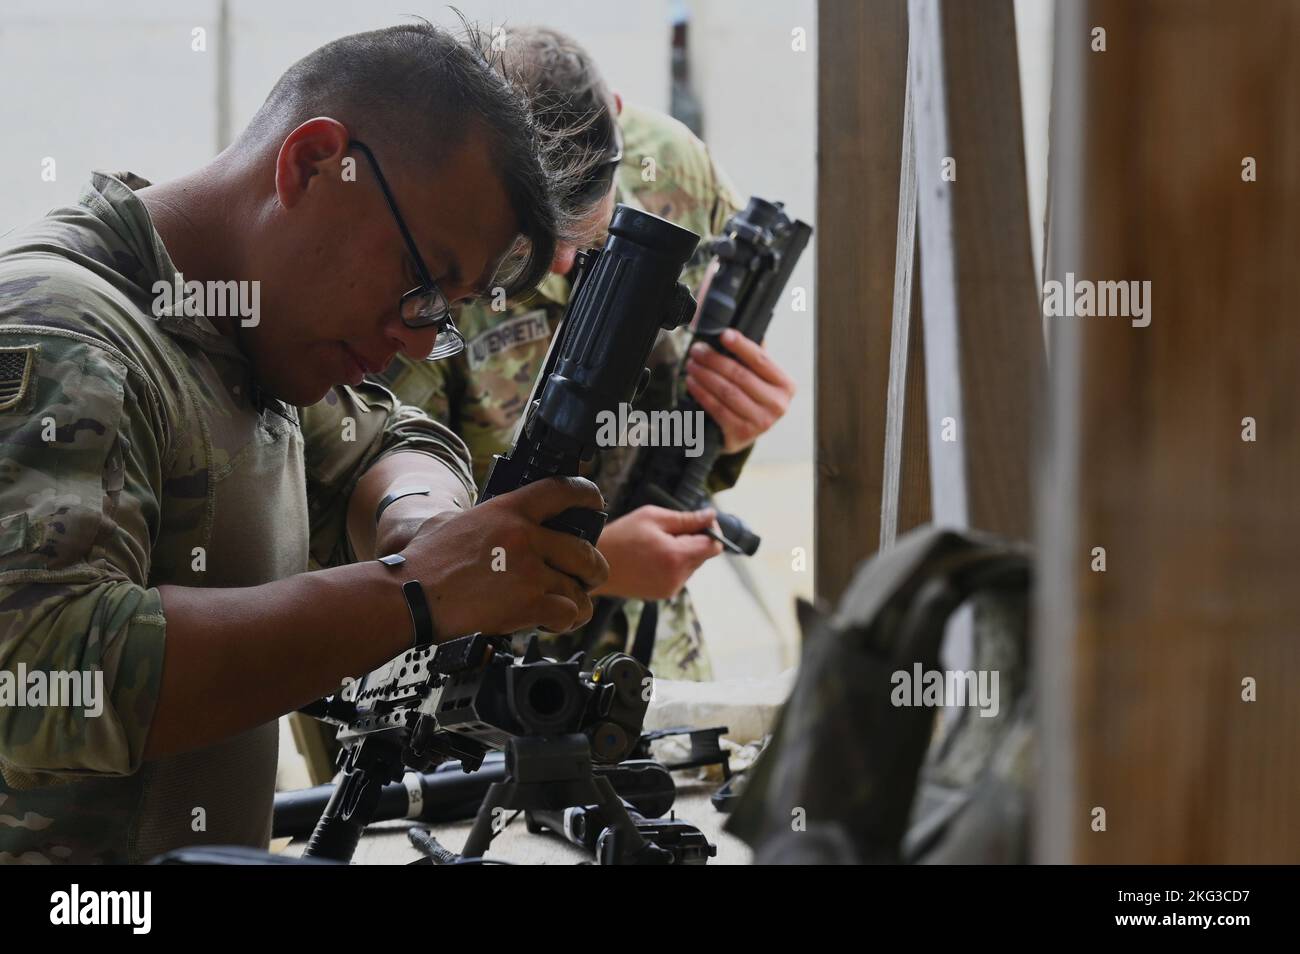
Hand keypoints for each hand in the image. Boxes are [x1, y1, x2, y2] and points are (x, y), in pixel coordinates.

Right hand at [397, 477, 608, 637]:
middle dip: (593, 569)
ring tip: (568, 608)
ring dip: (578, 602)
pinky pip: (568, 613)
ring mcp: (529, 571)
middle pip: (584, 551)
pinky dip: (564, 621)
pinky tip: (551, 622)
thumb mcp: (453, 521)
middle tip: (590, 576)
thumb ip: (485, 518)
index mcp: (507, 510)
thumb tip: (498, 522)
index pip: (561, 491)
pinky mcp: (528, 604)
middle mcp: (524, 536)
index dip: (586, 495)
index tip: (595, 502)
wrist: (408, 597)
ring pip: (579, 588)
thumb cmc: (422, 563)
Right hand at [594, 505, 723, 600]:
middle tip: (669, 531)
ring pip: (692, 565)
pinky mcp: (662, 594)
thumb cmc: (620, 537)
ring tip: (656, 545)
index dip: (712, 531)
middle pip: (704, 556)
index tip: (701, 521)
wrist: (594, 565)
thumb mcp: (653, 517)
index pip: (714, 546)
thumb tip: (711, 515)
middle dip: (694, 540)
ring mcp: (670, 589)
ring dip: (682, 552)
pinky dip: (672, 564)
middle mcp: (677, 577)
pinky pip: (679, 575)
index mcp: (676, 557)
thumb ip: (686, 518)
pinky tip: (652, 557)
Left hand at [684, 328, 795, 453]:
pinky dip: (702, 393)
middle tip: (697, 350)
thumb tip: (735, 331)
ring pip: (726, 391)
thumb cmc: (751, 398)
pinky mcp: (741, 434)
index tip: (724, 335)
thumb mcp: (760, 378)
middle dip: (714, 360)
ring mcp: (761, 422)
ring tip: (692, 364)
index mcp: (785, 385)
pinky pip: (717, 408)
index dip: (741, 346)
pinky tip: (692, 383)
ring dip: (705, 375)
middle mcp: (777, 405)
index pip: (760, 360)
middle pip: (739, 375)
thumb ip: (753, 356)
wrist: (745, 433)